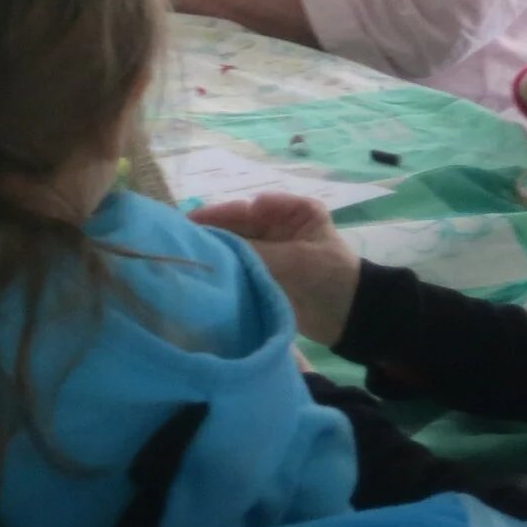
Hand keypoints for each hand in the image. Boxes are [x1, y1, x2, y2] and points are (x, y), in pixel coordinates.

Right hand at [192, 193, 359, 346]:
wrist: (351, 319)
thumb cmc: (331, 279)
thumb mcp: (295, 260)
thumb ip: (254, 251)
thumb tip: (210, 246)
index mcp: (291, 209)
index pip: (245, 207)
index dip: (217, 215)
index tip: (189, 224)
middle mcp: (275, 222)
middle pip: (234, 224)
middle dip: (210, 233)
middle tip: (176, 240)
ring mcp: (267, 246)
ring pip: (231, 244)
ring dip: (213, 250)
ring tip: (181, 255)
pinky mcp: (261, 269)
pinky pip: (236, 263)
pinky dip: (221, 266)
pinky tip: (199, 269)